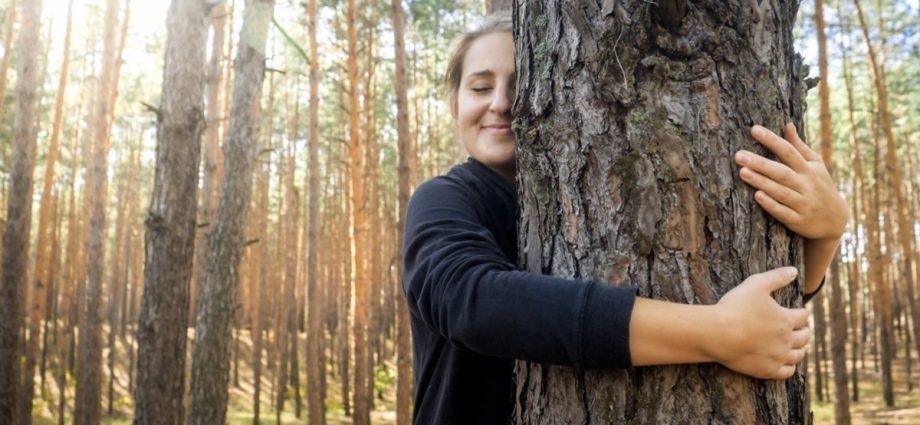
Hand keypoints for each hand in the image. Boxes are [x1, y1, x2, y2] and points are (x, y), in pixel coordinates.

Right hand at [713, 267, 811, 378]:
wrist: (719, 335)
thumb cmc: (735, 308)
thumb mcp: (755, 284)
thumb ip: (776, 277)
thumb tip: (794, 270)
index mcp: (786, 319)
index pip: (803, 316)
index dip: (801, 312)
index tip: (799, 312)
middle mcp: (787, 339)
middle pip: (804, 336)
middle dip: (804, 331)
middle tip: (801, 329)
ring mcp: (778, 356)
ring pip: (798, 355)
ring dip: (800, 349)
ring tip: (796, 346)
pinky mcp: (768, 370)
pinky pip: (787, 372)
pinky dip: (790, 367)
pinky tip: (786, 363)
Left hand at [734, 123, 847, 240]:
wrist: (835, 220)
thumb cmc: (820, 187)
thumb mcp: (815, 165)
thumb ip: (799, 147)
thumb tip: (787, 124)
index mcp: (808, 170)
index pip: (789, 152)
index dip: (772, 140)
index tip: (754, 129)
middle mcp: (805, 185)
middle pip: (782, 172)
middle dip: (760, 163)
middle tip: (739, 155)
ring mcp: (802, 204)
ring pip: (780, 192)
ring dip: (762, 182)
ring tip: (742, 171)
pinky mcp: (798, 221)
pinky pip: (783, 212)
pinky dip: (771, 204)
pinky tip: (757, 196)